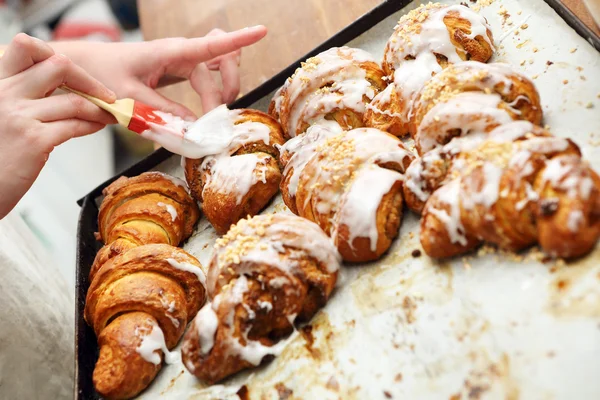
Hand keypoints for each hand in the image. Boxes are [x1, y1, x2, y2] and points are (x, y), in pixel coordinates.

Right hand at [0, 33, 115, 218]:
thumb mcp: (2, 115)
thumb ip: (23, 96)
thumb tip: (61, 88)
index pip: (26, 47)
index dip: (55, 55)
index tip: (74, 73)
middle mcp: (4, 94)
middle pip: (58, 66)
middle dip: (89, 80)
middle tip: (104, 94)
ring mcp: (19, 116)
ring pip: (75, 100)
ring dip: (99, 108)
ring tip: (107, 114)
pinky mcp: (34, 140)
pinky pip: (75, 125)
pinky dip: (93, 125)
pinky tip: (97, 126)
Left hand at [54, 26, 267, 118]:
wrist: (86, 69)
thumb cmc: (102, 76)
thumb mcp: (131, 100)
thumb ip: (165, 114)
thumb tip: (195, 131)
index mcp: (169, 53)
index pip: (210, 45)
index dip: (238, 38)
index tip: (262, 30)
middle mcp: (180, 53)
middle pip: (222, 58)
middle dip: (228, 85)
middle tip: (216, 115)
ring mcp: (181, 60)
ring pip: (220, 64)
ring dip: (226, 84)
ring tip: (215, 109)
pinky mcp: (179, 70)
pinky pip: (208, 73)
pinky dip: (216, 88)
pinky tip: (210, 105)